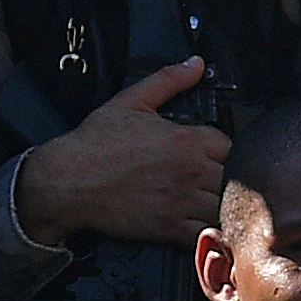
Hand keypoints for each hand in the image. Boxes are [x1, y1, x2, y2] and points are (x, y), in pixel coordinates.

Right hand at [11, 59, 227, 248]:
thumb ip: (168, 81)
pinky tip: (205, 227)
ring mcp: (181, 201)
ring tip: (211, 203)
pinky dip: (211, 234)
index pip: (230, 145)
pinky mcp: (169, 227)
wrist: (68, 180)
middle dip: (226, 179)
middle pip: (233, 177)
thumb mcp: (131, 101)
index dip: (224, 151)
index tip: (213, 156)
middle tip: (213, 182)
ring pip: (224, 207)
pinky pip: (207, 236)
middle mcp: (189, 170)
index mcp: (185, 139)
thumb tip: (195, 64)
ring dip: (221, 205)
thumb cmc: (95, 144)